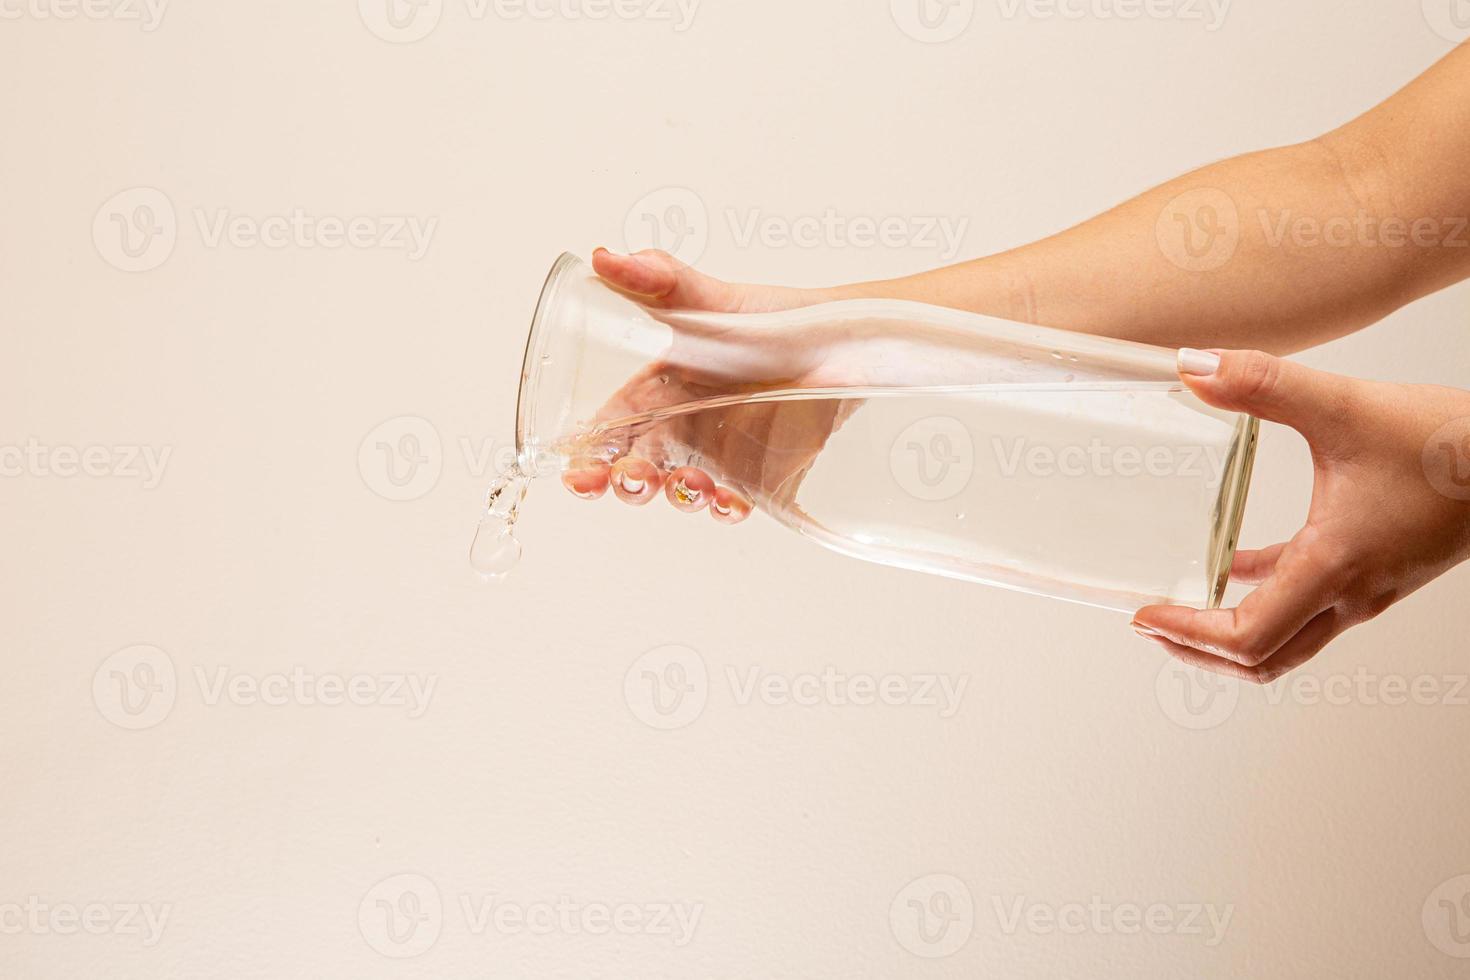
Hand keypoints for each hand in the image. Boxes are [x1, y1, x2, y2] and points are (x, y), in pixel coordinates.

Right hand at [562, 248, 854, 522]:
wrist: (848, 339)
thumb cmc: (774, 318)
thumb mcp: (712, 300)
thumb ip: (661, 281)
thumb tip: (604, 258)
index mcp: (661, 389)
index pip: (611, 427)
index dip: (589, 453)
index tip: (578, 474)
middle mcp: (685, 427)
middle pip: (638, 467)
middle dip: (628, 483)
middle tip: (632, 483)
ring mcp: (721, 455)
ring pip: (682, 489)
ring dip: (679, 496)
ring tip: (692, 485)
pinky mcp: (762, 476)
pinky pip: (736, 503)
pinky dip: (728, 509)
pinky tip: (731, 503)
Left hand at [1132, 348, 1469, 682]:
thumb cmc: (1450, 442)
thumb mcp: (1343, 404)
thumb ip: (1263, 384)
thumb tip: (1192, 366)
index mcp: (1334, 566)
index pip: (1249, 637)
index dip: (1188, 635)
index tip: (1145, 617)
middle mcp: (1350, 593)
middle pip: (1263, 658)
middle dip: (1198, 651)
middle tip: (1149, 626)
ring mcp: (1365, 587)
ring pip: (1287, 637)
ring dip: (1229, 630)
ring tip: (1177, 606)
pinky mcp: (1374, 568)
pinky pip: (1307, 599)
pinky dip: (1263, 592)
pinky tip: (1230, 562)